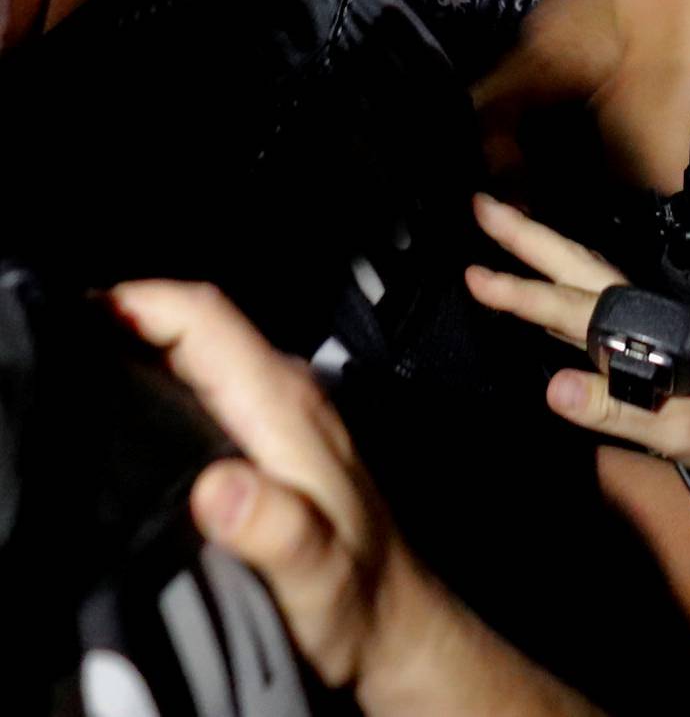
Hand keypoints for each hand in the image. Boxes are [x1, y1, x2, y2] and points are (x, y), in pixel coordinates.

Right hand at [110, 280, 427, 694]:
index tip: (86, 316)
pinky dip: (165, 378)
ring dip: (146, 347)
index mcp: (286, 407)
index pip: (210, 319)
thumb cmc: (356, 597)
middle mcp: (286, 393)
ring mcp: (282, 409)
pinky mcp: (274, 432)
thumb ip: (275, 528)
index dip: (146, 304)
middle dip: (132, 321)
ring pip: (205, 350)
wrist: (391, 618)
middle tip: (66, 347)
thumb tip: (219, 489)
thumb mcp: (317, 573)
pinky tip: (134, 407)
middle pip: (201, 325)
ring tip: (86, 371)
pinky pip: (211, 381)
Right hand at [464, 196, 689, 473]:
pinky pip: (592, 298)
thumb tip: (551, 386)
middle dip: (525, 235)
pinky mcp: (648, 332)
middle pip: (573, 265)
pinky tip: (542, 285)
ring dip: (540, 249)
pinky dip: (559, 281)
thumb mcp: (676, 428)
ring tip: (500, 226)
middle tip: (479, 203)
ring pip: (582, 274)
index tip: (472, 274)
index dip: (518, 293)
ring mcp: (643, 318)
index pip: (567, 308)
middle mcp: (638, 310)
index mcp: (639, 328)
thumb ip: (615, 408)